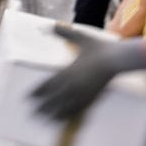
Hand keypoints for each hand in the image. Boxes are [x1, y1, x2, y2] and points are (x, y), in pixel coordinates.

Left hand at [31, 23, 145, 119]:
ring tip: (45, 120)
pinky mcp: (92, 98)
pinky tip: (65, 120)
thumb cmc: (100, 48)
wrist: (117, 60)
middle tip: (32, 113)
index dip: (37, 93)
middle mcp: (73, 85)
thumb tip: (52, 24)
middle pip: (53, 100)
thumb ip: (66, 33)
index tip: (28, 98)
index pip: (47, 85)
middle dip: (41, 107)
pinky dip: (69, 116)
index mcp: (67, 71)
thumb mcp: (81, 38)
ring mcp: (83, 93)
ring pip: (64, 108)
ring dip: (53, 115)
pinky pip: (78, 110)